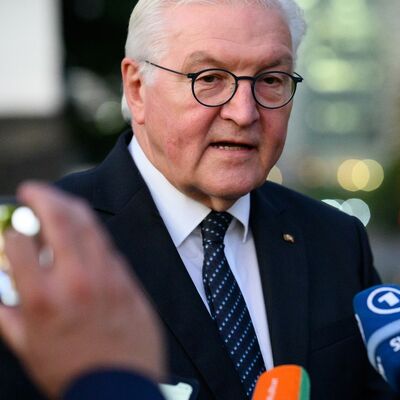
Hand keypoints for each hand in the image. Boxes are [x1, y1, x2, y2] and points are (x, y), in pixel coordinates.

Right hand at [0, 182, 164, 397]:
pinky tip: (86, 238)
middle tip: (33, 189)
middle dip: (43, 196)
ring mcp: (108, 279)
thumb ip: (6, 313)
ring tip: (59, 201)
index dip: (12, 232)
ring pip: (91, 227)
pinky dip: (94, 239)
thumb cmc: (69, 373)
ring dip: (72, 208)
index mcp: (42, 297)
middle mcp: (76, 280)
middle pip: (60, 218)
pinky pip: (110, 251)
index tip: (12, 232)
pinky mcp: (130, 283)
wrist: (119, 389)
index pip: (19, 243)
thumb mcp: (25, 345)